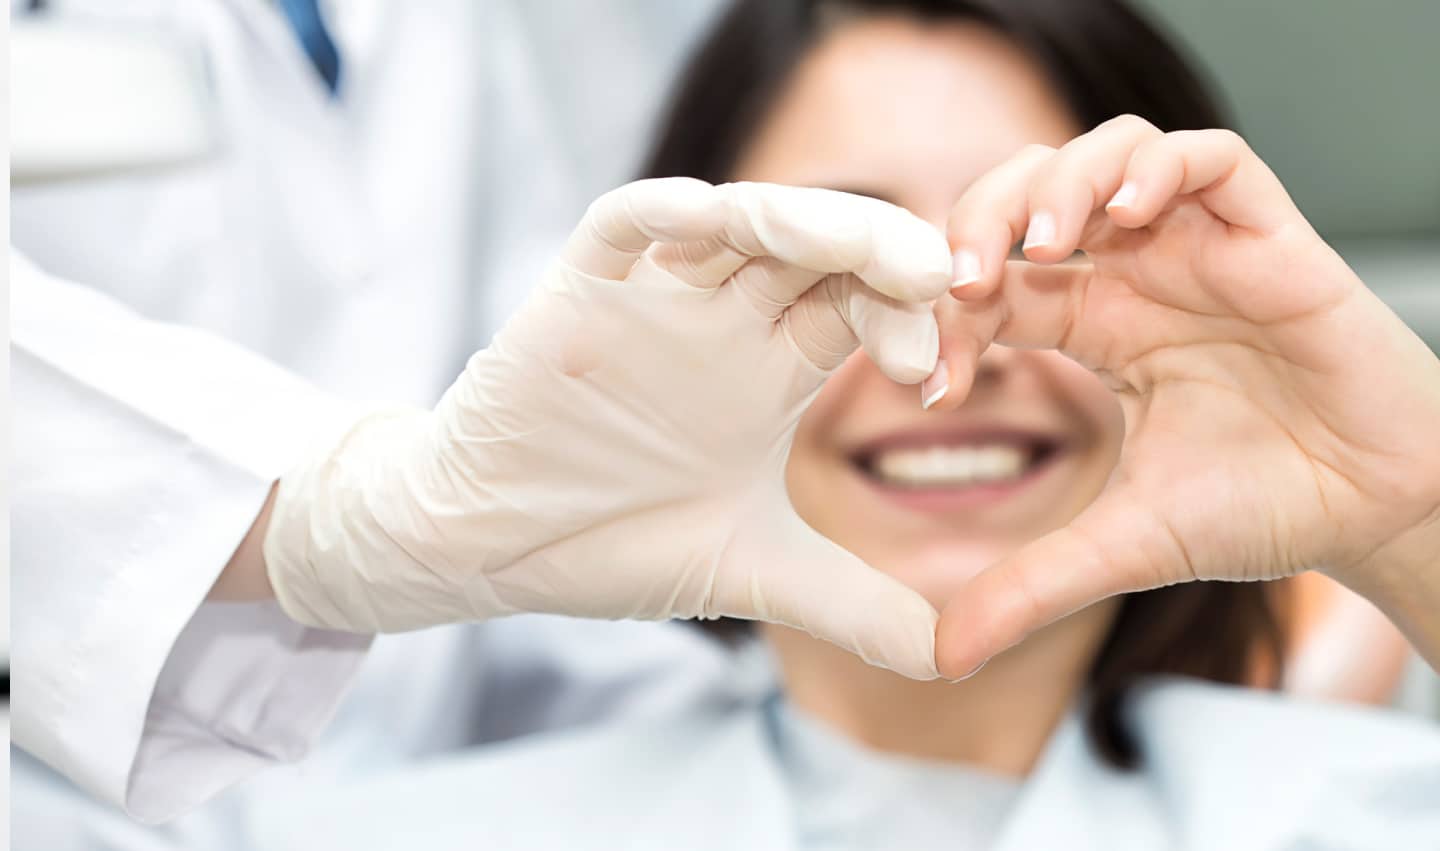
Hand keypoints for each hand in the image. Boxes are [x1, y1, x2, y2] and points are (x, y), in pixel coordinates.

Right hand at [264, 178, 953, 678]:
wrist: (491, 547)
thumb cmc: (611, 542)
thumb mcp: (753, 574)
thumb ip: (853, 606)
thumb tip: (954, 660)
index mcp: (771, 369)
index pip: (860, 308)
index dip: (908, 322)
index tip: (936, 373)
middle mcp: (722, 320)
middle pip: (817, 250)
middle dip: (878, 251)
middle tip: (934, 278)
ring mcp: (652, 299)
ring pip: (735, 222)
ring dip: (796, 219)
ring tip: (853, 244)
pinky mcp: (576, 293)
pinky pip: (620, 227)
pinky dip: (662, 213)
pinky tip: (709, 217)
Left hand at [931, 116, 1439, 677]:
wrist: (1376, 513)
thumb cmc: (1261, 508)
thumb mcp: (1123, 546)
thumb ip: (1031, 586)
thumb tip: (942, 657)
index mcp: (1095, 327)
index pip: (994, 284)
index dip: (948, 314)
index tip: (933, 381)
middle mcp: (1139, 275)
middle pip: (1032, 194)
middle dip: (981, 218)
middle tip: (962, 278)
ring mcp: (1201, 249)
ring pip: (1111, 154)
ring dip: (1060, 182)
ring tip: (1040, 244)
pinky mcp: (1271, 238)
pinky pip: (1211, 157)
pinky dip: (1158, 167)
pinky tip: (1128, 216)